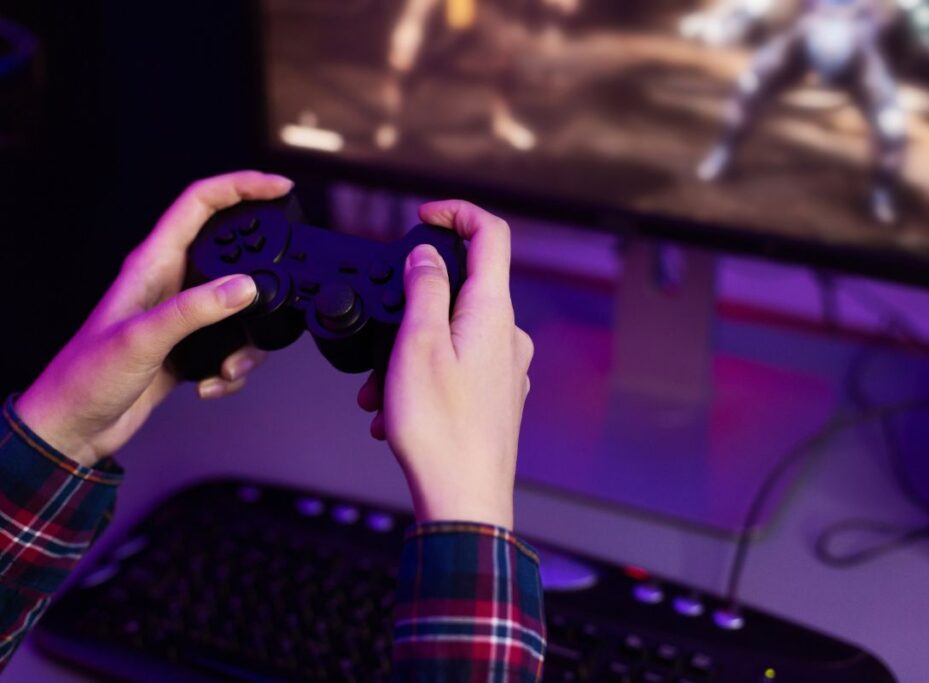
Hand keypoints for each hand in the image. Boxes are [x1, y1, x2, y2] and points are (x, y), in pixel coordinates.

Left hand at [14, 171, 293, 466]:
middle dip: (261, 276)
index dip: (241, 187)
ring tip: (230, 366)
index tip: (279, 188)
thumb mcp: (143, 339)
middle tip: (283, 288)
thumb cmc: (86, 378)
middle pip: (231, 253)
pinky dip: (232, 368)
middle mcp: (169, 283)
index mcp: (152, 264)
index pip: (201, 204)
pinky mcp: (187, 346)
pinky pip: (230, 345)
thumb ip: (196, 310)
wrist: (73, 428)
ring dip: (247, 342)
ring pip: (238, 307)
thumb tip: (246, 287)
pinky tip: (211, 383)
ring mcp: (180, 315)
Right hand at [357, 201, 532, 528]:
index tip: (424, 217)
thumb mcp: (416, 344)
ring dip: (407, 353)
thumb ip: (424, 287)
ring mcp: (506, 367)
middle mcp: (508, 336)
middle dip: (411, 307)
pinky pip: (455, 368)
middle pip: (460, 289)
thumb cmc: (441, 429)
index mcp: (493, 312)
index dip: (457, 214)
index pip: (491, 235)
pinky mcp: (496, 395)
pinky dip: (421, 378)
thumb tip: (426, 254)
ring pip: (450, 335)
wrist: (464, 499)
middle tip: (380, 340)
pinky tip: (394, 411)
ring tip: (380, 392)